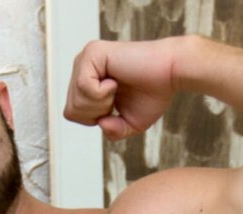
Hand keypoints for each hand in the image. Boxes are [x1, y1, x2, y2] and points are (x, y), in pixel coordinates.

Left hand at [63, 38, 179, 140]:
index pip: (72, 113)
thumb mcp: (129, 123)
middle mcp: (82, 67)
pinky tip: (115, 81)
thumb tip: (100, 123)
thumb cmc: (154, 93)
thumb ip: (112, 132)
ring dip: (101, 104)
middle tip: (117, 97)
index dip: (94, 119)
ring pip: (75, 100)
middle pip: (70, 110)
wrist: (172, 72)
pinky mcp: (92, 52)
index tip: (115, 105)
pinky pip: (83, 87)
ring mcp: (85, 58)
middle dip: (97, 113)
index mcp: (86, 80)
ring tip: (117, 88)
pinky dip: (102, 93)